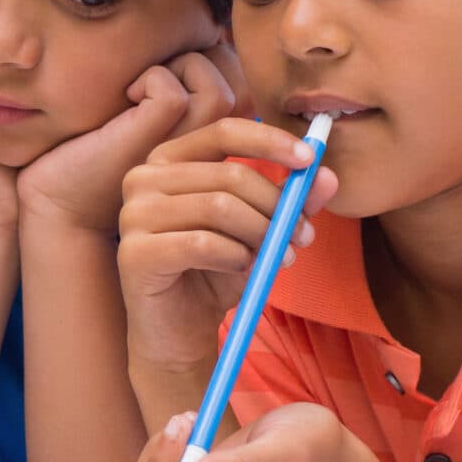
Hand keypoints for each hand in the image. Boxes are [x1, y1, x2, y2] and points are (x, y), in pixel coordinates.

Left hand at [17, 46, 240, 233]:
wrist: (62, 196)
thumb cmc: (103, 141)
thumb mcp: (153, 101)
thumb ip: (190, 75)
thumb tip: (209, 29)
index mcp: (221, 134)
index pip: (241, 72)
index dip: (205, 55)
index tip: (162, 75)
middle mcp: (216, 148)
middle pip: (236, 73)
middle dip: (196, 56)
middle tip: (153, 78)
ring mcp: (192, 151)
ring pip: (216, 82)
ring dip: (177, 66)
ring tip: (141, 89)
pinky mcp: (162, 149)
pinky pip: (174, 91)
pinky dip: (150, 79)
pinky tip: (126, 98)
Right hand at [115, 116, 337, 371]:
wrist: (180, 330)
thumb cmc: (216, 272)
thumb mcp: (259, 230)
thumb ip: (289, 201)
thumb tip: (328, 175)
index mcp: (169, 159)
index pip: (223, 131)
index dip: (269, 141)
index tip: (309, 160)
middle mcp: (143, 178)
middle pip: (229, 177)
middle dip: (277, 207)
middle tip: (303, 235)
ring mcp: (133, 214)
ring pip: (219, 208)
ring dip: (261, 235)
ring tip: (276, 258)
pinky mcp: (134, 252)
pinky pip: (203, 244)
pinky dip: (235, 258)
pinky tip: (241, 269)